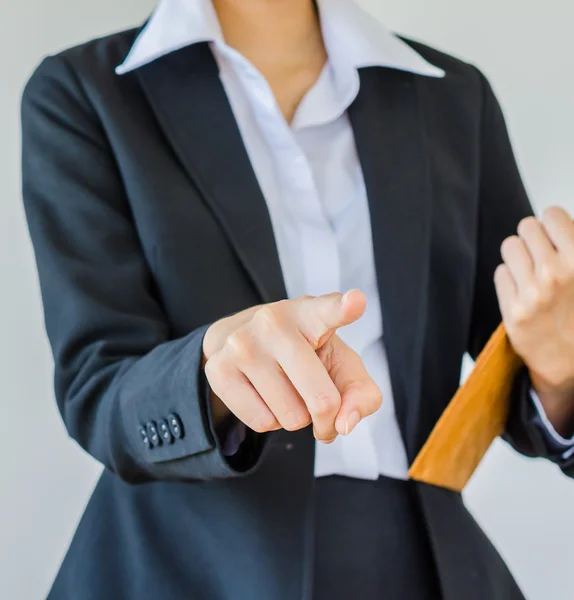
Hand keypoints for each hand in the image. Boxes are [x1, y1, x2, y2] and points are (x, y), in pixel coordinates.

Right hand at [202, 290, 382, 442]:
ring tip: (286, 389)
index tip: (356, 301)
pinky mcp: (219, 368)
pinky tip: (264, 395)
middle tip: (319, 405)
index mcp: (312, 313)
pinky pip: (261, 423)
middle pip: (322, 399)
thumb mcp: (341, 365)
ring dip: (296, 417)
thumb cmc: (306, 355)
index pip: (330, 309)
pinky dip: (270, 420)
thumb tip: (344, 425)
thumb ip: (361, 394)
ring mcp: (242, 343)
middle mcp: (274, 322)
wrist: (240, 340)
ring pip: (291, 417)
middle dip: (327, 417)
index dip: (345, 308)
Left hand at [494, 207, 573, 434]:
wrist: (573, 360)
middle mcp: (556, 274)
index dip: (553, 224)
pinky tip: (524, 291)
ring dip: (519, 256)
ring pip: (510, 246)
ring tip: (532, 271)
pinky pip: (500, 272)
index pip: (552, 215)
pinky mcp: (513, 310)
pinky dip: (509, 278)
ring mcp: (532, 293)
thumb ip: (573, 247)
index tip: (555, 235)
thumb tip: (554, 220)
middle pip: (526, 228)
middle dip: (534, 238)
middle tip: (542, 255)